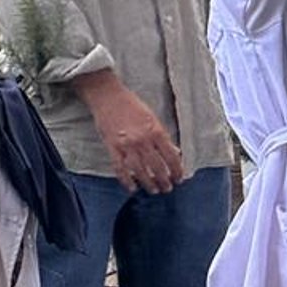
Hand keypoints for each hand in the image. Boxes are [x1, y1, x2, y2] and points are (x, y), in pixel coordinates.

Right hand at [86, 77, 184, 194]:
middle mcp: (143, 140)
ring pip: (140, 171)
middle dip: (164, 180)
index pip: (171, 156)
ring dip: (148, 183)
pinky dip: (126, 180)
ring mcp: (127, 145)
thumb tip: (175, 152)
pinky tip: (132, 187)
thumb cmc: (131, 105)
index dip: (177, 170)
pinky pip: (120, 169)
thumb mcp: (153, 118)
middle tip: (168, 188)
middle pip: (157, 167)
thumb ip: (163, 137)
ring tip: (154, 190)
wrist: (108, 97)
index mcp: (156, 131)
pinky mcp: (112, 148)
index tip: (179, 178)